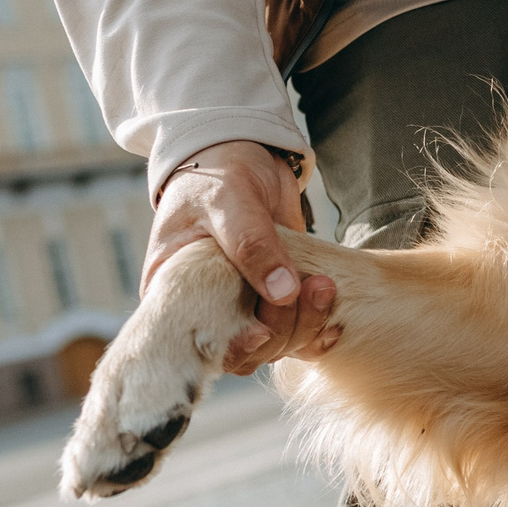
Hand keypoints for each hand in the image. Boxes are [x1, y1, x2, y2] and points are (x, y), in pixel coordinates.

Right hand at [148, 141, 337, 374]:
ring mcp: (241, 307)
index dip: (227, 347)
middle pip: (242, 350)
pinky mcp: (273, 301)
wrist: (246, 156)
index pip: (193, 340)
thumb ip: (252, 243)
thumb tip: (282, 292)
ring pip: (273, 344)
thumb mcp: (230, 200)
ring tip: (325, 286)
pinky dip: (316, 331)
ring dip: (305, 324)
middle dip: (281, 328)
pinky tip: (335, 323)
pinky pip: (294, 333)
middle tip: (313, 286)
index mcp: (173, 291)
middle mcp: (205, 308)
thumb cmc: (220, 173)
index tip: (260, 333)